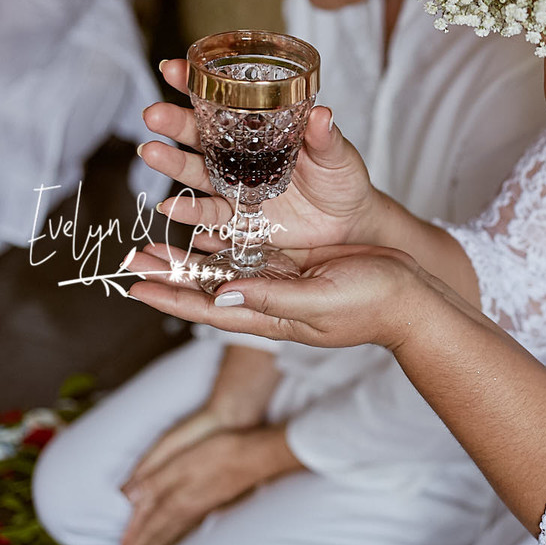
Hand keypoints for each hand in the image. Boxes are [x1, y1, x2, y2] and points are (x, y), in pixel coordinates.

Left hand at [120, 425, 300, 544]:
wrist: (259, 455)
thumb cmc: (222, 453)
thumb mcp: (181, 461)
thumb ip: (154, 481)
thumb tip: (128, 496)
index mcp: (178, 500)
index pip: (151, 525)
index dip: (136, 539)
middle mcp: (190, 508)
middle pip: (163, 535)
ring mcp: (206, 507)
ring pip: (178, 534)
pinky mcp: (218, 502)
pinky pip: (193, 528)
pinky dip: (182, 538)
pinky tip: (184, 538)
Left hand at [128, 243, 465, 352]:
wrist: (410, 295)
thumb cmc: (372, 304)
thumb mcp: (319, 303)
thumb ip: (272, 299)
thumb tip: (224, 294)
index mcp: (271, 318)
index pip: (208, 311)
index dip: (170, 299)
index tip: (136, 286)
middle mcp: (270, 300)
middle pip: (208, 289)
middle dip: (171, 275)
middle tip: (135, 256)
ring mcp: (283, 280)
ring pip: (225, 267)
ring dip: (191, 256)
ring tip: (157, 240)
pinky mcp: (298, 261)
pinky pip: (253, 249)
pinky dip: (227, 239)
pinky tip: (208, 226)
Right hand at [139, 59, 381, 249]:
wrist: (349, 221)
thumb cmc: (343, 178)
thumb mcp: (339, 155)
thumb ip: (326, 138)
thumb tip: (321, 113)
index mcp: (261, 128)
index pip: (224, 101)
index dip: (197, 84)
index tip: (174, 68)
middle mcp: (242, 154)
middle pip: (200, 135)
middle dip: (174, 122)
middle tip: (153, 113)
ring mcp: (237, 185)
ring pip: (197, 172)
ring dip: (172, 162)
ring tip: (150, 152)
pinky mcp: (240, 217)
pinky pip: (211, 214)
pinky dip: (190, 212)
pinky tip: (169, 206)